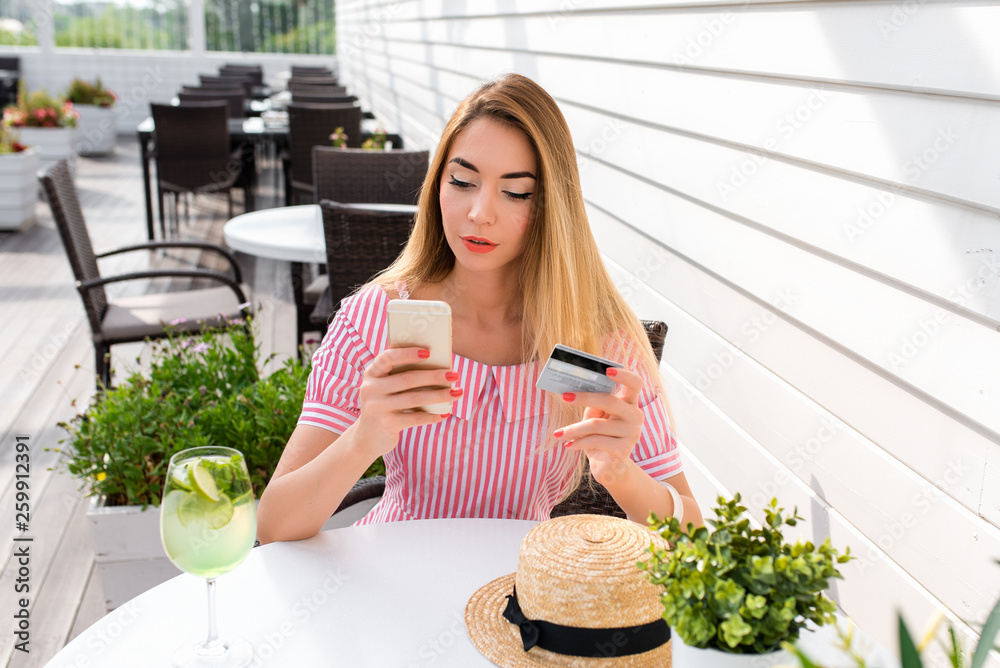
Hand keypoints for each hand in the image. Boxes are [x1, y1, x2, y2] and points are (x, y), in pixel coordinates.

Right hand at [352, 347, 458, 456]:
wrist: (366, 437)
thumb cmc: (384, 405)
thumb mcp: (385, 388)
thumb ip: (400, 376)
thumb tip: (437, 367)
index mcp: (372, 374)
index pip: (387, 358)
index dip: (407, 353)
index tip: (428, 353)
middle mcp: (371, 389)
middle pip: (407, 379)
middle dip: (434, 376)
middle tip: (454, 374)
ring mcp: (377, 408)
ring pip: (415, 398)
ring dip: (439, 395)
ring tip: (457, 393)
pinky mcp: (386, 424)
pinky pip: (415, 418)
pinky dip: (432, 415)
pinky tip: (445, 413)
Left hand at [552, 367, 643, 486]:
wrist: (610, 467)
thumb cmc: (601, 436)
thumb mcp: (596, 416)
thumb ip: (592, 403)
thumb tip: (572, 391)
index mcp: (630, 403)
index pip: (635, 383)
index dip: (624, 374)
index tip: (606, 369)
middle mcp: (635, 416)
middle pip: (610, 401)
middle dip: (584, 398)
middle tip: (564, 397)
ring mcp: (632, 434)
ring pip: (596, 425)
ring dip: (573, 429)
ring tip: (558, 434)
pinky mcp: (624, 450)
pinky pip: (595, 441)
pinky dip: (578, 442)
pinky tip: (568, 445)